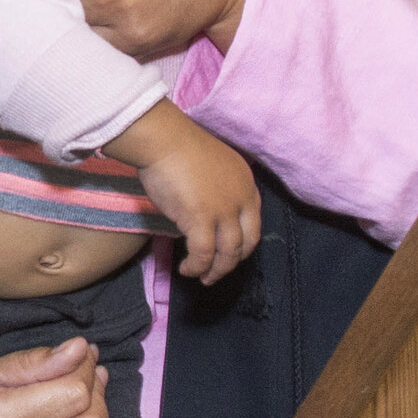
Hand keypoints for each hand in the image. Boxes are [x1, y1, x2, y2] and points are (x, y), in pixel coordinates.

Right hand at [112, 102, 260, 281]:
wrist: (164, 140)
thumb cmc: (178, 147)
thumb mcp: (211, 167)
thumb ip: (216, 190)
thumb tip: (203, 213)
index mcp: (246, 183)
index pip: (253, 222)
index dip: (242, 243)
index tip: (227, 251)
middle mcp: (241, 199)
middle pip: (246, 242)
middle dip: (232, 262)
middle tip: (216, 272)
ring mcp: (224, 211)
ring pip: (228, 254)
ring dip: (215, 271)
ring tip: (202, 277)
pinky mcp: (202, 220)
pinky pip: (203, 254)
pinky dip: (196, 266)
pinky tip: (186, 269)